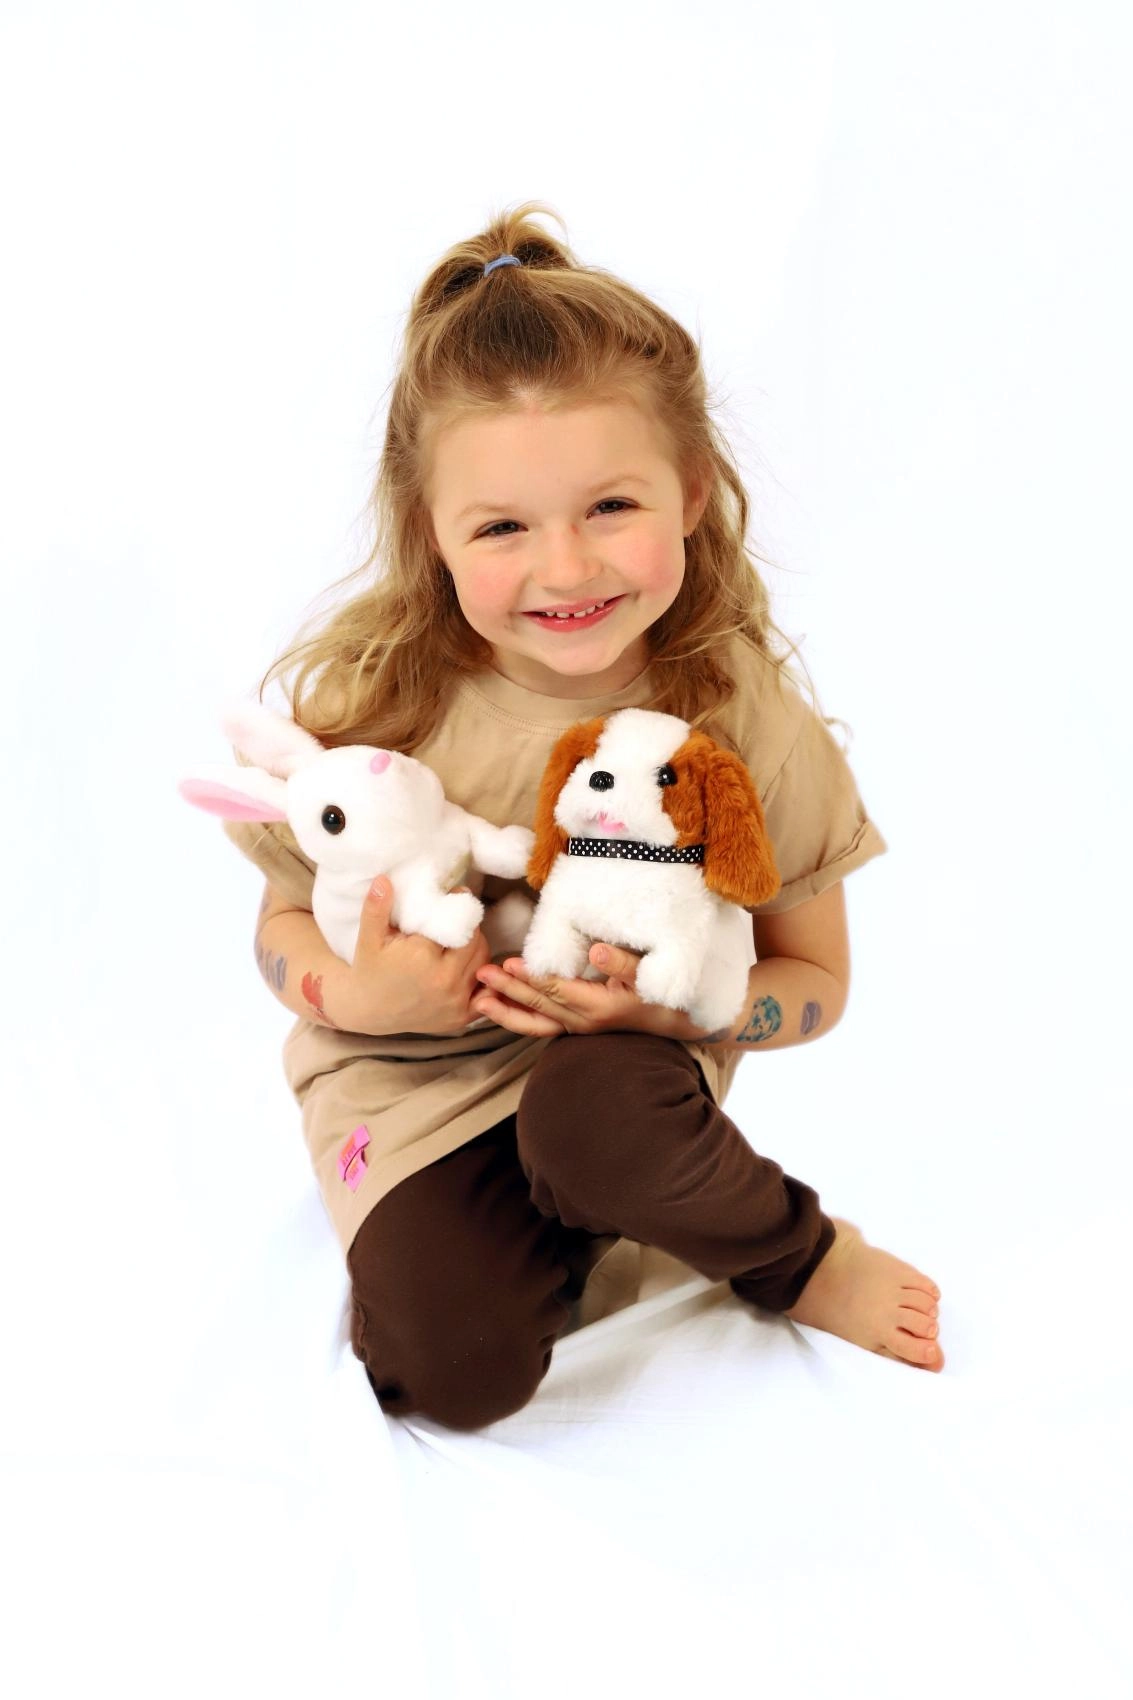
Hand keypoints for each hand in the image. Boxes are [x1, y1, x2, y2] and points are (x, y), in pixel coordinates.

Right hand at [334, 880, 490, 1036]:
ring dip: (477, 949)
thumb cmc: (369, 970)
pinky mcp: (461, 1017)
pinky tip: (472, 967)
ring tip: (460, 940)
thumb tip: (384, 879)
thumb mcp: (369, 938)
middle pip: (477, 942)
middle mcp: (444, 982)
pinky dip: (485, 979)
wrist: (368, 1011)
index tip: (457, 896)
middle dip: (470, 928)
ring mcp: (455, 1002)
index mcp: (423, 958)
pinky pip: (487, 992)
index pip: (459, 923)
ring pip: (484, 963)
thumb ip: (376, 908)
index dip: (460, 907)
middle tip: (459, 919)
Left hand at [469, 942, 715, 1041]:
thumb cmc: (665, 994)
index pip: (558, 990)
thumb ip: (624, 961)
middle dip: (509, 991)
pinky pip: (542, 1026)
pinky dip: (520, 1018)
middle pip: (540, 1006)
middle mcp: (585, 1022)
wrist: (680, 1024)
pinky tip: (501, 1008)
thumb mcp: (651, 974)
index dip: (532, 977)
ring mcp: (580, 1028)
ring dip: (507, 1011)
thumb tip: (596, 949)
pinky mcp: (578, 1028)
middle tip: (482, 974)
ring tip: (479, 1000)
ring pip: (536, 1023)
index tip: (509, 964)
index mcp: (600, 1007)